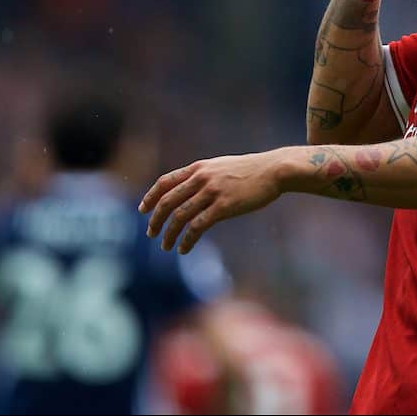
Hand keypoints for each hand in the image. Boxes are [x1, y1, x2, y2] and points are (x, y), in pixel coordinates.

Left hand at [140, 152, 282, 253]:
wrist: (273, 171)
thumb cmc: (251, 170)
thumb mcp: (222, 167)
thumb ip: (205, 176)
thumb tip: (191, 189)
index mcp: (199, 168)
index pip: (165, 182)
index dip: (151, 196)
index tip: (143, 210)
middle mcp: (201, 178)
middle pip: (168, 201)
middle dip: (155, 219)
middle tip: (151, 233)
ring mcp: (212, 192)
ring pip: (180, 216)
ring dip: (169, 234)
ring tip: (166, 246)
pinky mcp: (223, 207)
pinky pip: (197, 227)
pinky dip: (187, 240)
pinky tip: (184, 248)